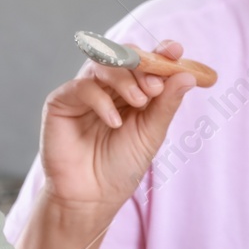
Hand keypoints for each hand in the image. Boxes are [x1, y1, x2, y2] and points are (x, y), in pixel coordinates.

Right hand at [38, 39, 197, 211]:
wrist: (92, 197)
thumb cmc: (121, 167)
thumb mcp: (151, 134)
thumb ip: (166, 104)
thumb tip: (187, 76)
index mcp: (132, 90)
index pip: (146, 62)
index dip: (160, 52)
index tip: (175, 50)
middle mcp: (107, 86)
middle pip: (125, 56)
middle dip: (143, 65)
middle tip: (156, 85)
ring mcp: (84, 92)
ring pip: (103, 64)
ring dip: (125, 78)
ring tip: (140, 101)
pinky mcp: (61, 102)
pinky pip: (82, 86)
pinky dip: (101, 100)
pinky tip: (115, 122)